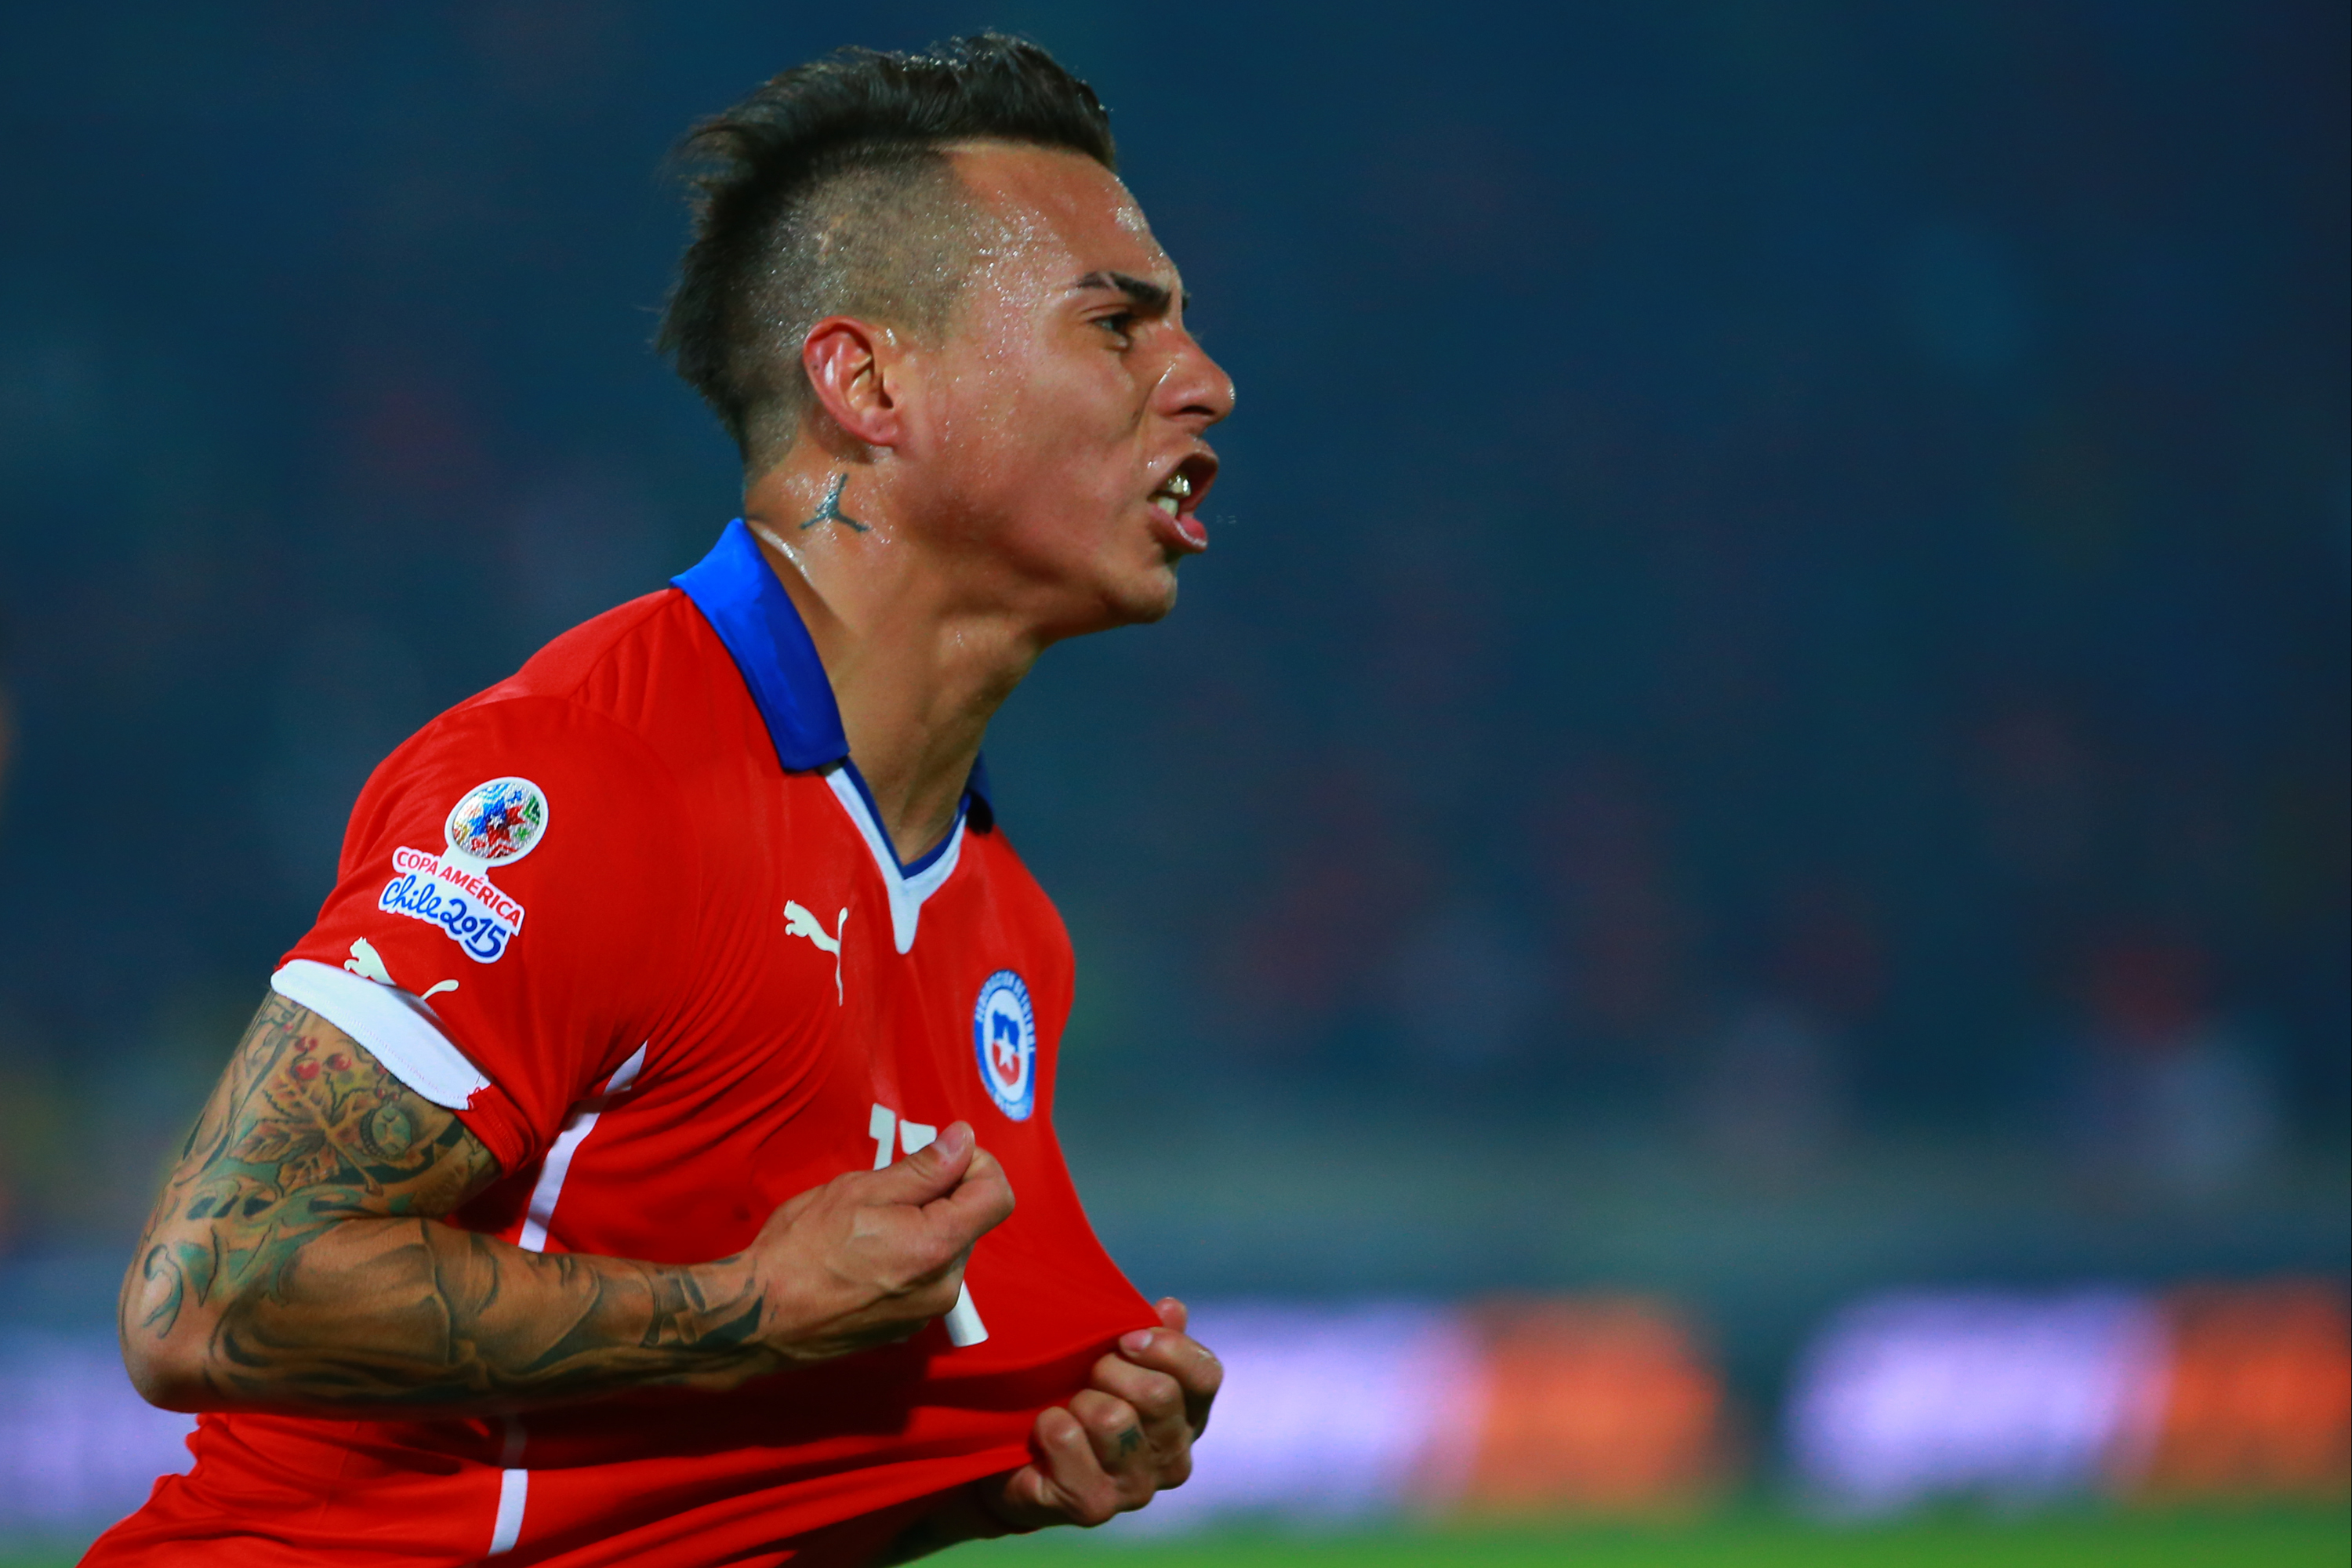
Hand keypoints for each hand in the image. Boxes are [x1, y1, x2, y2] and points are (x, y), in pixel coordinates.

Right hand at [736, 1121, 1014, 1364]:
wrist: (759, 1318)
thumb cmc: (802, 1249)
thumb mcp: (860, 1190)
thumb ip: (924, 1168)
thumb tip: (964, 1140)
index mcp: (938, 1247)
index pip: (998, 1195)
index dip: (977, 1164)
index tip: (940, 1155)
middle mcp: (944, 1286)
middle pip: (971, 1220)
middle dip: (942, 1194)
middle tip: (886, 1189)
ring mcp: (926, 1312)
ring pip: (946, 1247)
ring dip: (922, 1225)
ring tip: (867, 1225)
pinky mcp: (906, 1326)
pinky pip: (926, 1276)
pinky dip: (908, 1254)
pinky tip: (864, 1254)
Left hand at [986, 1297, 1222, 1528]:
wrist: (1018, 1460)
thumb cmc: (1076, 1396)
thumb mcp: (1113, 1358)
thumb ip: (1148, 1333)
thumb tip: (1171, 1308)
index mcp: (1189, 1416)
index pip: (1205, 1375)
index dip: (1167, 1347)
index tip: (1125, 1338)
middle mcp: (1175, 1458)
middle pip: (1159, 1395)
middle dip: (1110, 1370)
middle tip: (1086, 1376)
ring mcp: (1138, 1488)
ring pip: (1113, 1419)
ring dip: (1078, 1402)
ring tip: (1068, 1409)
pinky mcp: (1095, 1506)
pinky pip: (1068, 1439)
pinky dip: (1048, 1424)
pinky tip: (1045, 1433)